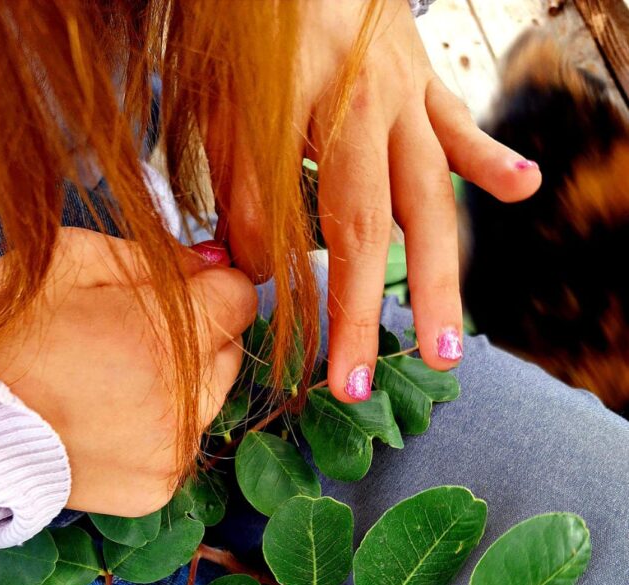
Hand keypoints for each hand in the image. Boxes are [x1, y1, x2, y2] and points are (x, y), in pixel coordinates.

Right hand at [0, 228, 255, 515]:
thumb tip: (211, 265)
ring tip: (114, 379)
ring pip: (211, 400)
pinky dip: (157, 429)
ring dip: (180, 383)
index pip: (240, 298)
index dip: (210, 286)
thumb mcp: (67, 260)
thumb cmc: (2, 338)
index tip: (179, 290)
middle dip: (195, 334)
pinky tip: (108, 418)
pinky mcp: (157, 489)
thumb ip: (153, 256)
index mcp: (165, 338)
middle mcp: (183, 403)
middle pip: (228, 350)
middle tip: (131, 334)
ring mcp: (172, 452)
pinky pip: (180, 444)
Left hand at [211, 0, 541, 399]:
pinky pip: (456, 126)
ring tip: (449, 341)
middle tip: (404, 379)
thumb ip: (242, 189)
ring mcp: (406, 95)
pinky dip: (488, 160)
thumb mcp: (228, 104)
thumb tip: (252, 270)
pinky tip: (524, 189)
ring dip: (443, 272)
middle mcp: (372, 111)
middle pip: (389, 226)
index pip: (332, 235)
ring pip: (432, 195)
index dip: (339, 313)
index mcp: (317, 117)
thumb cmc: (249, 26)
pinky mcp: (422, 80)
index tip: (338, 380)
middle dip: (396, 308)